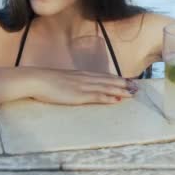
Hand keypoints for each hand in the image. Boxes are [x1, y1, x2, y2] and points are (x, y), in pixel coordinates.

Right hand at [24, 68, 138, 104]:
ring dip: (121, 90)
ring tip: (133, 92)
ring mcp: (83, 86)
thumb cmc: (46, 81)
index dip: (117, 79)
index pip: (103, 76)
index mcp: (81, 75)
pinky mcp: (79, 95)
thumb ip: (72, 82)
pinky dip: (109, 97)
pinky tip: (117, 99)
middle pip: (109, 80)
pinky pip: (97, 96)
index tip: (128, 81)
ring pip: (107, 87)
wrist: (37, 80)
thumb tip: (76, 87)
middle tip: (137, 87)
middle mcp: (85, 78)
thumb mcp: (62, 80)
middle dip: (124, 83)